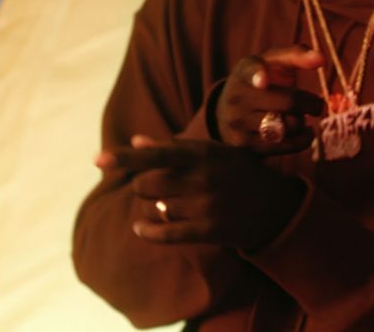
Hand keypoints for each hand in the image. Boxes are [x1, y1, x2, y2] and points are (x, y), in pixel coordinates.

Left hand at [96, 136, 306, 249]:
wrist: (275, 206)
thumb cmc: (238, 172)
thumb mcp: (212, 152)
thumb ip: (174, 147)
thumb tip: (136, 140)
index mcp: (202, 153)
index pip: (155, 154)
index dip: (124, 157)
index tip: (97, 159)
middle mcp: (202, 178)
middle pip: (147, 184)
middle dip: (144, 185)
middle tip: (157, 186)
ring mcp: (205, 206)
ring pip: (157, 208)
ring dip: (156, 207)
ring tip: (173, 203)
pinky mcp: (208, 231)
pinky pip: (166, 233)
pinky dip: (149, 231)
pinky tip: (141, 228)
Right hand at [214, 45, 325, 153]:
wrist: (228, 112)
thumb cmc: (262, 81)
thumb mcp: (273, 63)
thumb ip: (296, 55)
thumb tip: (321, 59)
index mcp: (244, 71)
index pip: (250, 71)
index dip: (258, 75)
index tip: (263, 80)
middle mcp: (237, 97)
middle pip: (287, 102)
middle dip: (311, 103)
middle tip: (317, 104)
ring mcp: (238, 124)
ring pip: (288, 126)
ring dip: (301, 122)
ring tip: (297, 116)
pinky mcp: (246, 147)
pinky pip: (286, 146)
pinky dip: (303, 139)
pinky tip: (302, 131)